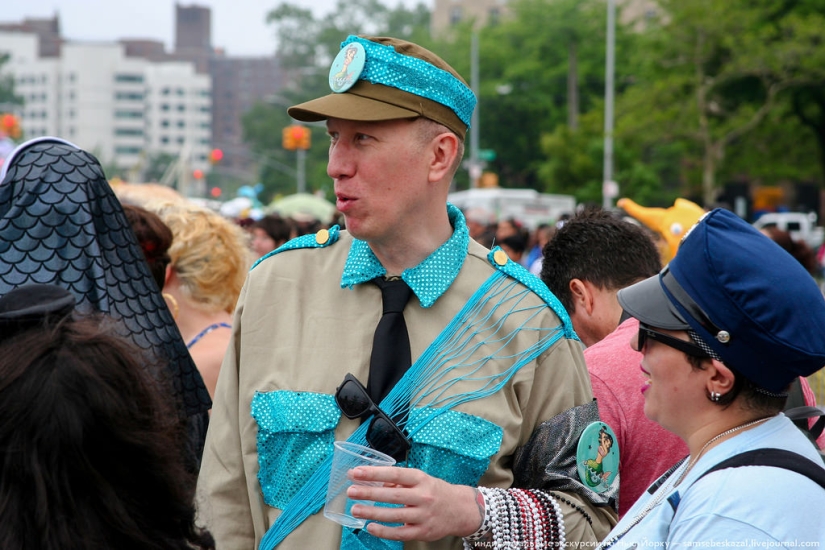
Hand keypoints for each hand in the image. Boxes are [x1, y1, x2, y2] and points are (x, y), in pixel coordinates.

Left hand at [346, 466, 481, 541]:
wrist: (460, 509)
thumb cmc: (435, 491)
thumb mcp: (421, 480)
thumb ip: (399, 482)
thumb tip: (374, 481)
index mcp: (421, 479)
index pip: (395, 474)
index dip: (375, 473)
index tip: (357, 472)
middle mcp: (423, 496)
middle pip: (393, 495)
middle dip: (369, 493)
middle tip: (351, 491)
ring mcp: (423, 515)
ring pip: (394, 515)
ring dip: (372, 512)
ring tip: (355, 509)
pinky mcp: (423, 532)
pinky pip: (400, 533)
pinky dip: (384, 531)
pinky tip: (370, 526)